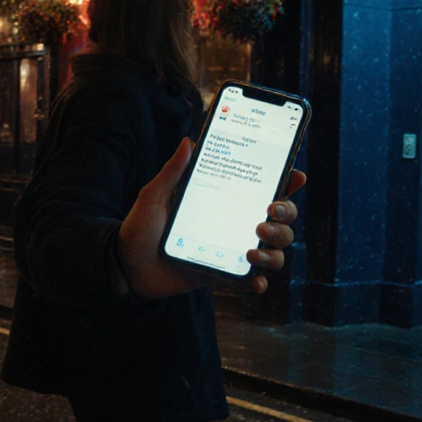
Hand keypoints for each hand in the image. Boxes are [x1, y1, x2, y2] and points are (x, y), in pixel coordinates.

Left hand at [116, 138, 307, 298]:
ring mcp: (232, 251)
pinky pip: (251, 280)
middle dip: (286, 215)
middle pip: (281, 220)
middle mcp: (234, 224)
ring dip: (274, 250)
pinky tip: (254, 279)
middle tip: (268, 212)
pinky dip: (259, 280)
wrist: (126, 267)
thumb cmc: (140, 229)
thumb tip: (188, 141)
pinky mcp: (224, 275)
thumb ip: (173, 172)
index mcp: (223, 200)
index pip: (262, 189)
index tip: (296, 175)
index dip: (286, 183)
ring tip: (252, 248)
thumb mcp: (153, 196)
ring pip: (275, 251)